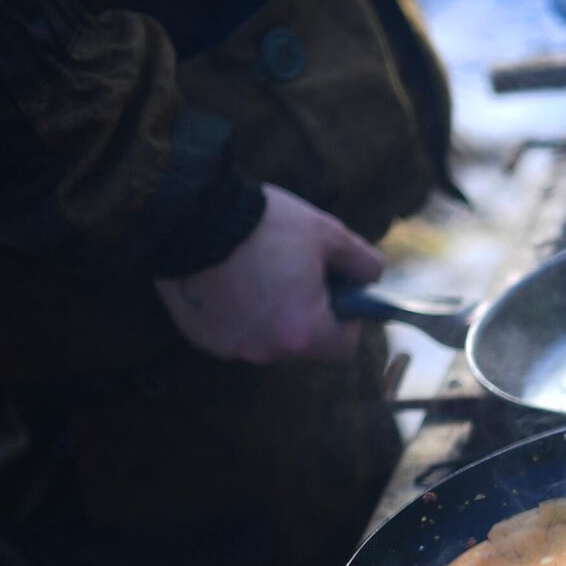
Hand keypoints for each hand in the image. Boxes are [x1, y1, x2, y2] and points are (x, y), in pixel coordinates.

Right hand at [154, 183, 384, 363]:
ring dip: (272, 316)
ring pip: (268, 339)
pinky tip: (231, 280)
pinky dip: (238, 314)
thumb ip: (362, 261)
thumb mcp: (327, 233)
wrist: (191, 214)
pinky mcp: (203, 338)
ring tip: (260, 273)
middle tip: (297, 276)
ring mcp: (231, 348)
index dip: (348, 320)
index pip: (345, 347)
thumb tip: (374, 276)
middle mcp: (267, 351)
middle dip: (308, 315)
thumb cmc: (264, 224)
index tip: (338, 292)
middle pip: (305, 344)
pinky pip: (234, 332)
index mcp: (304, 333)